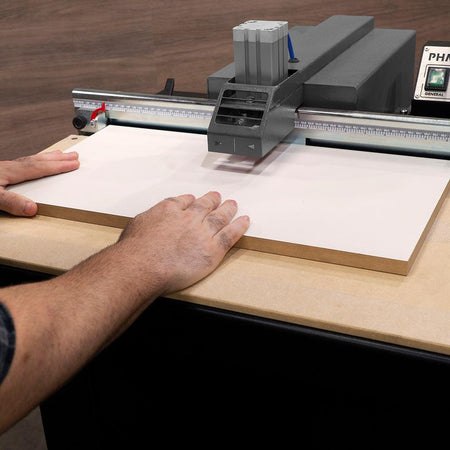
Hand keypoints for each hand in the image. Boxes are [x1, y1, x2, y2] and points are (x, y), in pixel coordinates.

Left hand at [0, 150, 79, 215]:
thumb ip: (12, 202)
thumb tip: (32, 208)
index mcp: (10, 172)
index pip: (40, 168)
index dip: (59, 166)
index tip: (74, 164)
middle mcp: (9, 167)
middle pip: (39, 160)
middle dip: (58, 158)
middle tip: (73, 155)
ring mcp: (4, 168)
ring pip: (31, 159)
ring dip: (48, 157)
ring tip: (59, 155)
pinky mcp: (0, 171)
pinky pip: (24, 162)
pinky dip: (35, 161)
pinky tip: (36, 163)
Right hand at [118, 191, 249, 294]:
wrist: (143, 265)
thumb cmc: (135, 250)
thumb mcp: (138, 224)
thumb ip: (150, 218)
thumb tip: (154, 218)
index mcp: (169, 210)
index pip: (184, 201)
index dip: (191, 200)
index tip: (194, 199)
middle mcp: (188, 218)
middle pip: (205, 206)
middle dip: (212, 200)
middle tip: (218, 197)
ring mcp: (202, 233)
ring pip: (220, 217)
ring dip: (228, 210)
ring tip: (233, 206)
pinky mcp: (212, 250)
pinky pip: (230, 235)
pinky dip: (239, 227)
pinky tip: (244, 222)